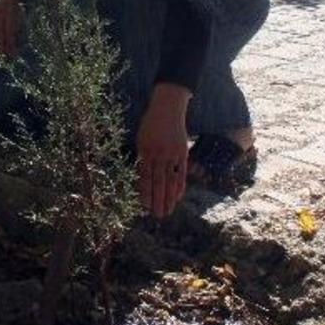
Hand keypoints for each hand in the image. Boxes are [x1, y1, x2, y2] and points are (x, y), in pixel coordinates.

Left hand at [136, 83, 191, 217]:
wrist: (168, 108)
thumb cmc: (151, 124)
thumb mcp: (141, 139)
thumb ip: (143, 157)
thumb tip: (142, 176)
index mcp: (145, 151)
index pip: (144, 177)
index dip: (144, 193)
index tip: (144, 206)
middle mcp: (158, 154)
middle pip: (157, 182)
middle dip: (157, 200)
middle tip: (156, 216)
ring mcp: (172, 154)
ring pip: (169, 180)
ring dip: (168, 198)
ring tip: (167, 212)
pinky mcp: (182, 153)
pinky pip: (181, 173)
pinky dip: (179, 186)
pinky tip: (177, 197)